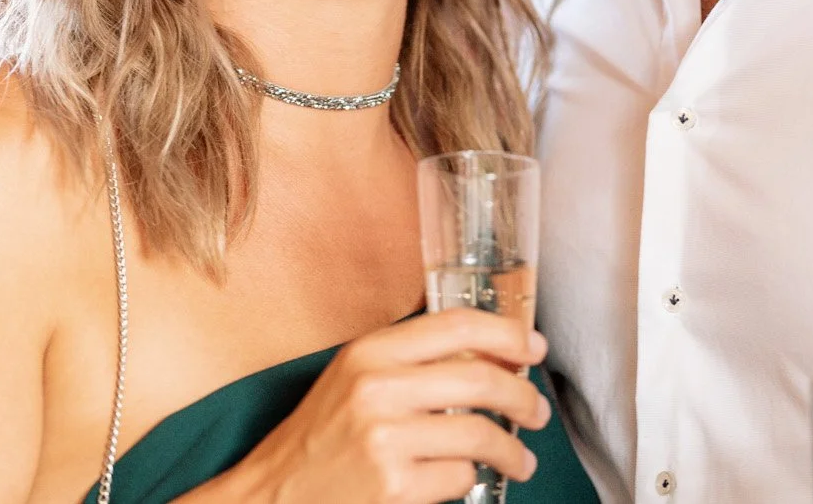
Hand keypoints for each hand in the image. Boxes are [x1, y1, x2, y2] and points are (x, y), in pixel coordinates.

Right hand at [214, 308, 550, 503]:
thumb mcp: (354, 379)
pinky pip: (460, 475)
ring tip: (520, 458)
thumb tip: (491, 356)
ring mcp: (385, 438)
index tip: (532, 347)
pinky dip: (472, 478)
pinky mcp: (394, 485)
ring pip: (480, 432)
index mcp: (369, 352)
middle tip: (537, 409)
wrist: (275, 495)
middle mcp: (376, 388)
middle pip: (479, 378)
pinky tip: (469, 479)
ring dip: (513, 448)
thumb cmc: (320, 438)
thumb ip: (411, 361)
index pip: (456, 325)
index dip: (506, 333)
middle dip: (522, 395)